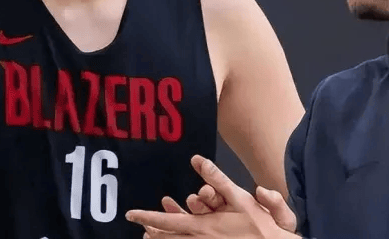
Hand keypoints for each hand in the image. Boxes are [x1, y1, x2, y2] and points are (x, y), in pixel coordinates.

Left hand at [126, 156, 296, 237]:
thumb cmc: (258, 225)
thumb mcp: (239, 196)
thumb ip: (217, 178)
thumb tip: (197, 159)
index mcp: (202, 226)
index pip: (166, 222)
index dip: (147, 217)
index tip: (131, 214)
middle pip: (167, 238)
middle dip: (152, 231)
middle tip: (141, 228)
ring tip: (151, 236)